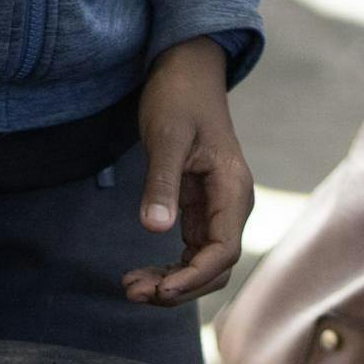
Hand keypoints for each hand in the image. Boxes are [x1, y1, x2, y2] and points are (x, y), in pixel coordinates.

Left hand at [125, 36, 254, 305]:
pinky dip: (168, 268)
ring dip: (170, 283)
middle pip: (215, 268)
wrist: (186, 71)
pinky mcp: (199, 210)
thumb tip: (154, 227)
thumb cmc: (179, 98)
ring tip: (130, 288)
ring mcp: (216, 211)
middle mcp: (231, 206)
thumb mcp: (167, 137)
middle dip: (178, 287)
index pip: (223, 252)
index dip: (193, 277)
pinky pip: (189, 252)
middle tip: (133, 292)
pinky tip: (140, 275)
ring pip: (201, 265)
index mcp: (232, 191)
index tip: (160, 291)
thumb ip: (161, 183)